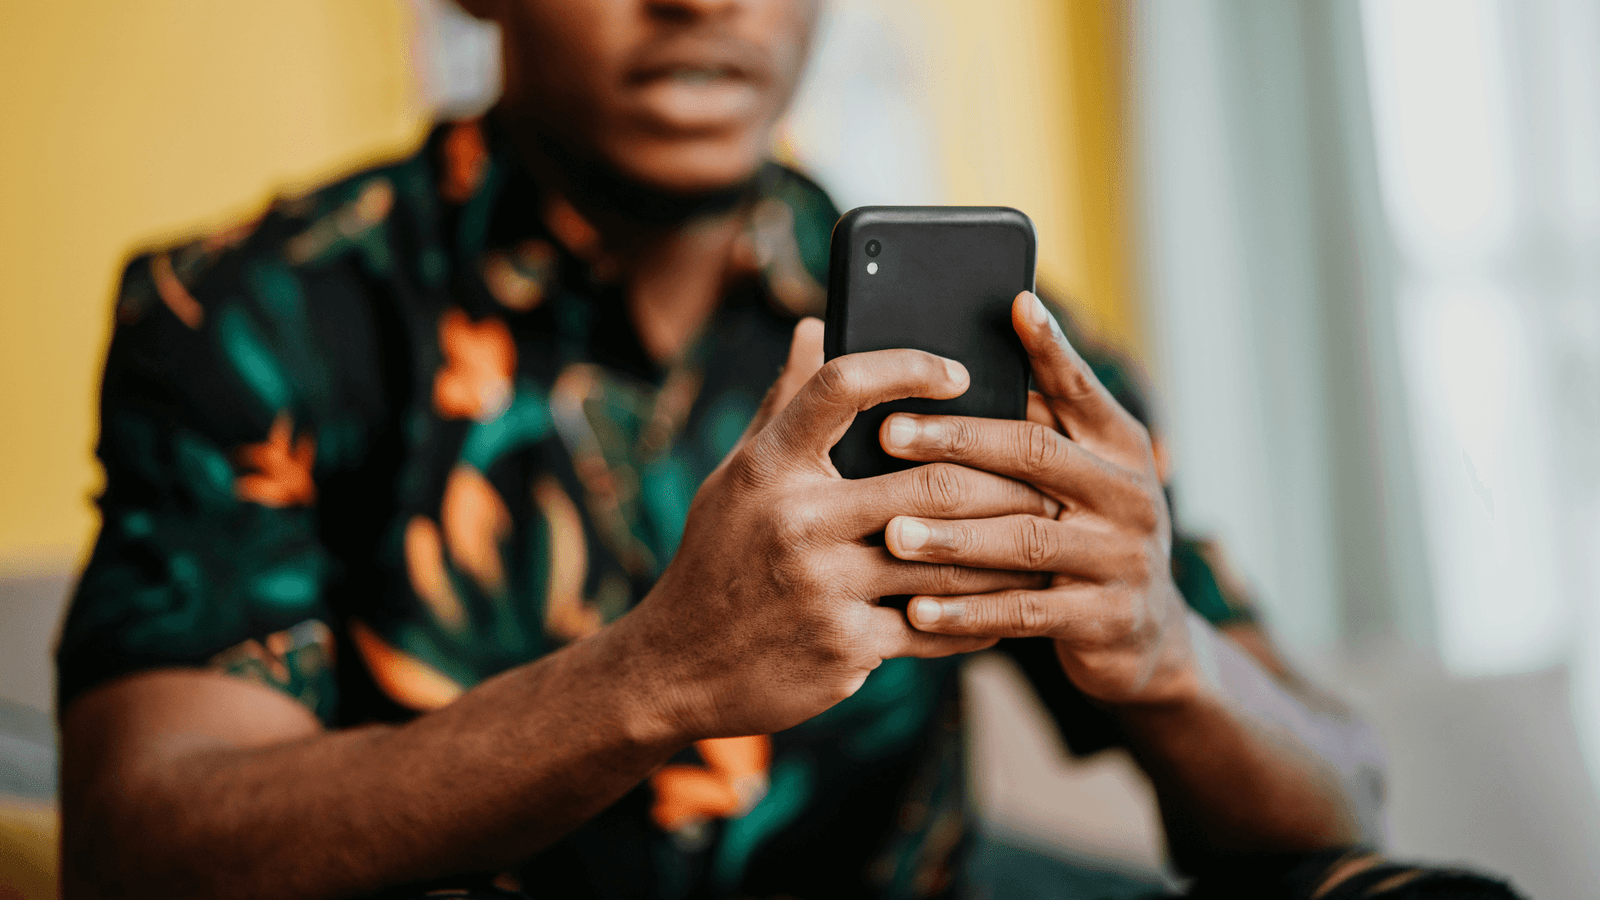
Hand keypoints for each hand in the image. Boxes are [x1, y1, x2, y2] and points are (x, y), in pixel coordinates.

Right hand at [624, 318, 1053, 740]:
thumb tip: (816, 326)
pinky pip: (935, 626)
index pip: (841, 387)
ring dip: (1006, 550)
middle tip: (1045, 473)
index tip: (959, 373)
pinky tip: (1008, 606)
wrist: (679, 666)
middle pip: (930, 482)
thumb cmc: (718, 557)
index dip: (908, 368)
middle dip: (1001, 479)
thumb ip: (785, 404)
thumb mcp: (736, 476)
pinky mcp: (846, 646)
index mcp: (770, 466)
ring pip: (946, 558)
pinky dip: (979, 617)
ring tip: (1042, 535)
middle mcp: (797, 519)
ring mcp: (824, 586)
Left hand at [877, 292, 1198, 706]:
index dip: (1051, 348)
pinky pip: (1024, 611)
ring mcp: (1123, 557)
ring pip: (1025, 538)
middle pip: (1037, 454)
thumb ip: (1036, 425)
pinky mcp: (1106, 618)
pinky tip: (916, 610)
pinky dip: (968, 612)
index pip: (1080, 387)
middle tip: (888, 434)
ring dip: (953, 536)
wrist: (1146, 636)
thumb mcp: (1078, 476)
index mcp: (1119, 445)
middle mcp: (1128, 493)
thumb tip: (952, 364)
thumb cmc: (1083, 534)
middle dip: (957, 442)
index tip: (1015, 304)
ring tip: (890, 533)